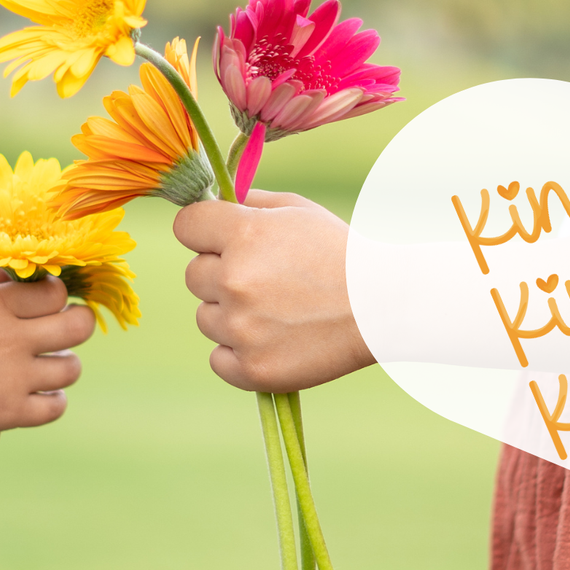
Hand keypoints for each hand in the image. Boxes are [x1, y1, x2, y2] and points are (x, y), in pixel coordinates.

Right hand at [0, 268, 93, 449]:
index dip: (56, 295)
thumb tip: (16, 271)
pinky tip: (39, 394)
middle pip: (77, 326)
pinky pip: (54, 407)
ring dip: (64, 365)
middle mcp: (10, 339)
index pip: (55, 292)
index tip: (46, 302)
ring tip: (47, 363)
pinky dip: (52, 401)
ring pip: (71, 369)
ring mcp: (12, 378)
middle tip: (67, 327)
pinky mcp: (8, 413)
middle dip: (78, 323)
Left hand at [173, 190, 375, 392]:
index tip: (220, 240)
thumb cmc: (339, 253)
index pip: (186, 226)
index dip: (204, 232)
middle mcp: (235, 280)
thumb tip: (212, 201)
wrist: (384, 307)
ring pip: (206, 318)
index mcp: (244, 234)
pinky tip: (271, 341)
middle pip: (194, 275)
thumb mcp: (298, 211)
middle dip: (221, 275)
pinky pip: (218, 359)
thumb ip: (249, 201)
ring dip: (231, 315)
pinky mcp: (252, 368)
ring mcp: (241, 328)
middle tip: (266, 280)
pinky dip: (239, 354)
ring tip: (277, 311)